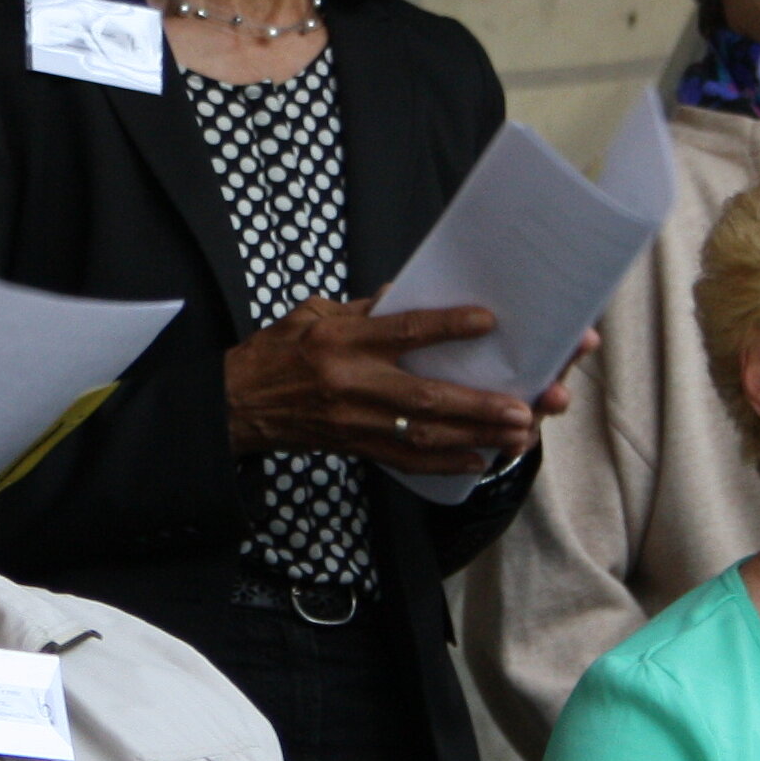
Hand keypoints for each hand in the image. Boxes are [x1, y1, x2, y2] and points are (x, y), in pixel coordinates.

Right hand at [223, 298, 538, 473]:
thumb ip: (363, 310)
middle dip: (479, 406)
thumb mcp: (313, 314)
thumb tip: (407, 296)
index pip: (403, 331)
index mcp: (341, 340)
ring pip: (424, 435)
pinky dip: (445, 464)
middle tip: (524, 407)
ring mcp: (354, 421)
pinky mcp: (353, 447)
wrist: (235, 404)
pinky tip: (479, 460)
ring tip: (517, 435)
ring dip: (475, 437)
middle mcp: (351, 383)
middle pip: (426, 398)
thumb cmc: (276, 353)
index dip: (447, 326)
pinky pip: (405, 460)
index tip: (488, 322)